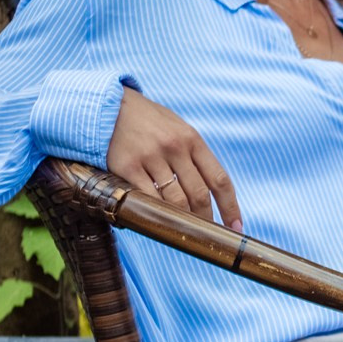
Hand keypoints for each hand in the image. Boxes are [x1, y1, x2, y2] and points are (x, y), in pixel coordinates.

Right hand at [107, 88, 241, 230]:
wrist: (107, 107)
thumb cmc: (147, 122)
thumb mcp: (177, 129)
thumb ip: (194, 155)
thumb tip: (211, 191)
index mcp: (192, 139)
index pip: (219, 179)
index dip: (230, 207)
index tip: (235, 226)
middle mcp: (175, 147)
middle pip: (199, 195)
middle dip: (206, 220)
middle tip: (207, 235)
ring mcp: (151, 157)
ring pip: (175, 201)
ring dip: (182, 221)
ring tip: (184, 232)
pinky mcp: (127, 166)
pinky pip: (148, 198)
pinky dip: (156, 213)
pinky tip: (159, 220)